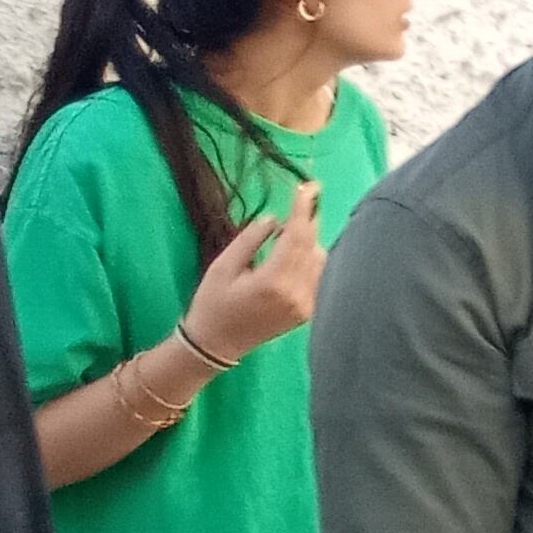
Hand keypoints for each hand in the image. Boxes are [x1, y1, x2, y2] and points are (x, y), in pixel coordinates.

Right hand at [181, 180, 325, 357]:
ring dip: (310, 241)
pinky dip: (311, 260)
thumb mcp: (222, 267)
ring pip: (320, 260)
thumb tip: (276, 219)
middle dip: (308, 220)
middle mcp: (297, 294)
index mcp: (273, 281)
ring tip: (288, 234)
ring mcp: (306, 305)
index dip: (303, 209)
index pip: (297, 236)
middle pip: (313, 246)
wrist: (216, 346)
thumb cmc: (212, 304)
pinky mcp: (308, 312)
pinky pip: (319, 277)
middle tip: (305, 197)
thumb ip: (251, 239)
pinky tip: (294, 255)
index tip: (309, 187)